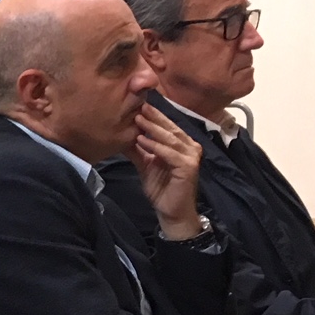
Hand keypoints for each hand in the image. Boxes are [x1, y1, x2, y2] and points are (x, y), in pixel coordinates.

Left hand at [124, 105, 205, 239]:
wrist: (171, 211)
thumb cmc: (161, 188)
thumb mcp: (146, 165)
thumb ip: (138, 150)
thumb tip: (123, 135)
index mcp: (182, 144)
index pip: (167, 126)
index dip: (154, 115)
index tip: (138, 104)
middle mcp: (190, 147)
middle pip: (170, 128)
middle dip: (153, 117)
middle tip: (137, 105)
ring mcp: (191, 156)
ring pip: (170, 139)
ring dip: (152, 129)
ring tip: (137, 120)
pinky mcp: (188, 167)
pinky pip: (169, 153)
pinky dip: (155, 146)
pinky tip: (142, 140)